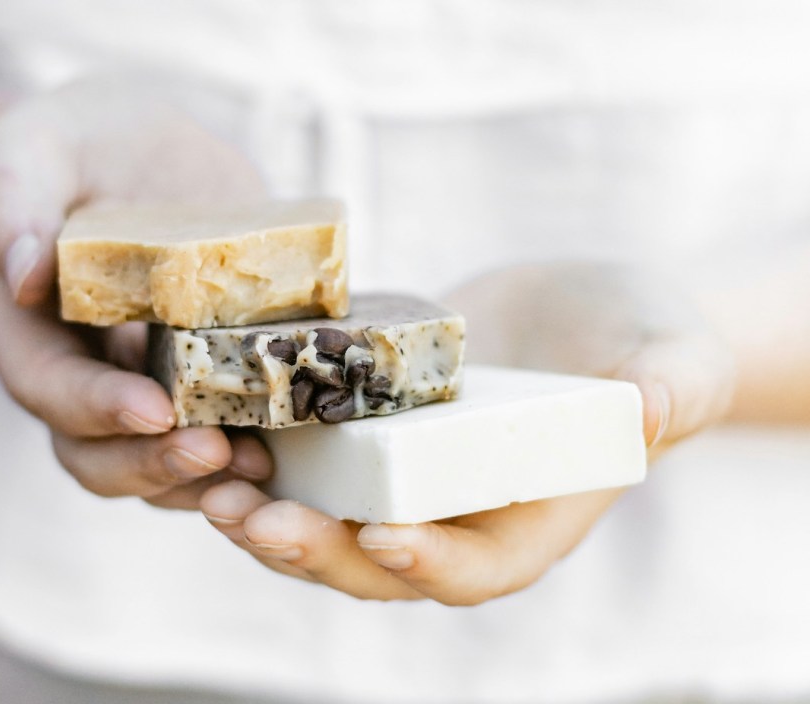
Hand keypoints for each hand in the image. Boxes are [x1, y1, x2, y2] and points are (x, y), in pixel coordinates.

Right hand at [0, 75, 271, 507]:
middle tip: (220, 453)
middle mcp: (81, 373)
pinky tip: (293, 441)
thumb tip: (24, 274)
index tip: (157, 412)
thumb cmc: (80, 144)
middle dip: (157, 464)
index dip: (98, 409)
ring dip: (208, 478)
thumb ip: (17, 199)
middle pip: (98, 452)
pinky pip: (216, 433)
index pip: (49, 388)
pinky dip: (249, 449)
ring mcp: (142, 384)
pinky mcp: (200, 378)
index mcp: (28, 329)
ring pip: (158, 463)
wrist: (137, 154)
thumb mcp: (38, 146)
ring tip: (263, 466)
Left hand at [198, 261, 735, 602]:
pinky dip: (264, 462)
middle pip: (380, 562)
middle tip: (253, 522)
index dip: (433, 563)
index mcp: (531, 519)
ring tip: (212, 493)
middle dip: (316, 552)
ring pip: (329, 524)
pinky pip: (311, 467)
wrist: (581, 311)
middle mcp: (459, 514)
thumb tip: (649, 412)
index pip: (481, 567)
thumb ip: (670, 387)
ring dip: (268, 519)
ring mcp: (409, 478)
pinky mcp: (373, 434)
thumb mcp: (674, 358)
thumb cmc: (642, 341)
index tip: (384, 535)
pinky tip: (217, 436)